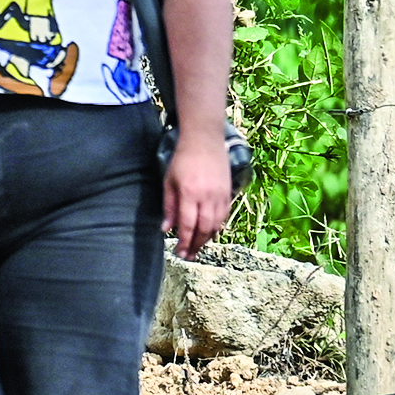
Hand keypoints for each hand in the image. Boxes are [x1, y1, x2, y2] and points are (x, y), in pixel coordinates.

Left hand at [163, 127, 234, 258]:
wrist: (205, 139)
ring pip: (216, 224)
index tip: (180, 252)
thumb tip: (166, 229)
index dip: (184, 241)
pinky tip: (209, 232)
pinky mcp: (229, 192)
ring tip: (198, 247)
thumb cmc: (183, 159)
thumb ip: (168, 206)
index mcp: (189, 193)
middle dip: (196, 245)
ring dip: (207, 239)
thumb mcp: (169, 181)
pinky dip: (217, 227)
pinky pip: (224, 215)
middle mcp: (207, 196)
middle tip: (189, 255)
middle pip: (204, 229)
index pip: (188, 225)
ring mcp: (220, 194)